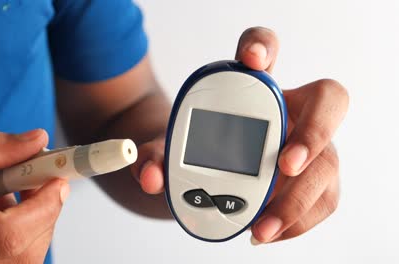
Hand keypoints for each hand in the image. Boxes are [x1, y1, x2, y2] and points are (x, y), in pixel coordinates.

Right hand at [0, 129, 69, 262]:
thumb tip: (36, 140)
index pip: (7, 236)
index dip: (42, 204)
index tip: (57, 176)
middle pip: (21, 252)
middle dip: (42, 209)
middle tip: (36, 176)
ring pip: (20, 259)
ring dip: (31, 221)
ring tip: (8, 190)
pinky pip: (7, 263)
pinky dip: (16, 235)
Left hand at [130, 27, 348, 243]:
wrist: (208, 174)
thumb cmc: (196, 149)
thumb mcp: (170, 150)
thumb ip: (155, 158)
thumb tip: (150, 177)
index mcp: (252, 87)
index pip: (263, 48)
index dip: (264, 45)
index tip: (252, 59)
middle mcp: (291, 111)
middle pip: (328, 98)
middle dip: (313, 129)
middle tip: (284, 164)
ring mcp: (311, 147)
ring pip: (328, 162)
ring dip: (298, 200)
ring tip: (261, 226)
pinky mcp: (317, 181)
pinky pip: (323, 200)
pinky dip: (295, 222)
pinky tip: (265, 231)